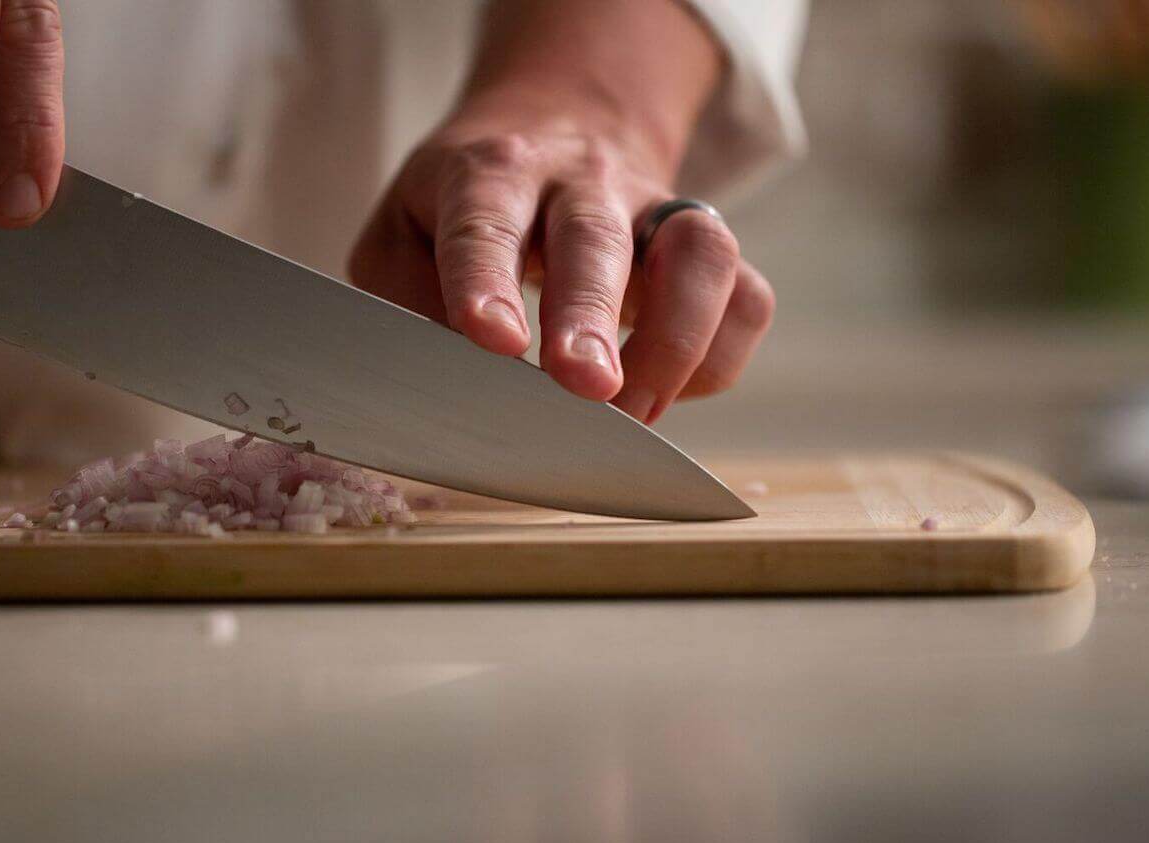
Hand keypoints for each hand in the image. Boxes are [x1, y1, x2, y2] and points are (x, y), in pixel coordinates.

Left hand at [348, 0, 772, 423]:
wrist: (558, 124)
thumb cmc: (468, 205)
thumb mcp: (404, 230)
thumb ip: (407, 297)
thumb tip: (441, 377)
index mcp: (492, 172)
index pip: (485, 220)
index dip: (487, 279)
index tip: (493, 339)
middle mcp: (581, 180)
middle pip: (596, 237)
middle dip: (593, 314)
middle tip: (586, 385)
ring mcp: (656, 210)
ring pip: (699, 255)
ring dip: (676, 342)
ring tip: (635, 413)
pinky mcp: (707, 250)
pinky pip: (745, 299)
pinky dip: (717, 358)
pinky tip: (671, 393)